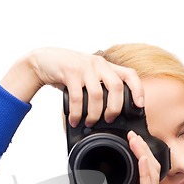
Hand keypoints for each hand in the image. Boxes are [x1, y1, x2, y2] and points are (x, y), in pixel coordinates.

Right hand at [0, 47, 144, 126]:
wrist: (43, 61)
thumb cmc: (69, 72)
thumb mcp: (89, 75)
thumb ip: (101, 86)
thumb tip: (113, 111)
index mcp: (107, 66)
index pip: (130, 75)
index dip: (138, 90)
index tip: (140, 106)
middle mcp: (98, 64)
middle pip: (117, 87)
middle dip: (115, 108)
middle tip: (109, 120)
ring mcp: (84, 67)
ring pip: (97, 95)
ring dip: (94, 113)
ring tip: (89, 122)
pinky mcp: (70, 72)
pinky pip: (77, 97)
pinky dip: (77, 113)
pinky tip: (75, 120)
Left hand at [70, 131, 183, 183]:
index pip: (139, 171)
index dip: (136, 155)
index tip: (127, 141)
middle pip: (146, 165)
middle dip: (140, 148)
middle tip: (132, 134)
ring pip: (150, 169)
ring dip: (143, 152)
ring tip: (136, 138)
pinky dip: (146, 169)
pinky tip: (142, 157)